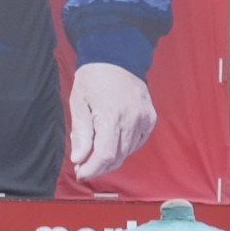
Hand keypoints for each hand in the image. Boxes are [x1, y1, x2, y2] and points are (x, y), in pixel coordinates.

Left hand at [65, 61, 157, 184]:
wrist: (117, 57)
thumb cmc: (93, 79)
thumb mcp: (78, 103)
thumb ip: (81, 133)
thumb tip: (79, 159)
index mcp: (112, 116)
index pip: (105, 155)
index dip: (93, 169)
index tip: (80, 173)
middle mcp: (133, 120)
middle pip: (118, 157)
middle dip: (100, 167)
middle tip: (84, 166)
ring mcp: (145, 119)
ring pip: (128, 152)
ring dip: (111, 159)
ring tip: (94, 154)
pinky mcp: (150, 118)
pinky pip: (137, 142)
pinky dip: (124, 148)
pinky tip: (112, 143)